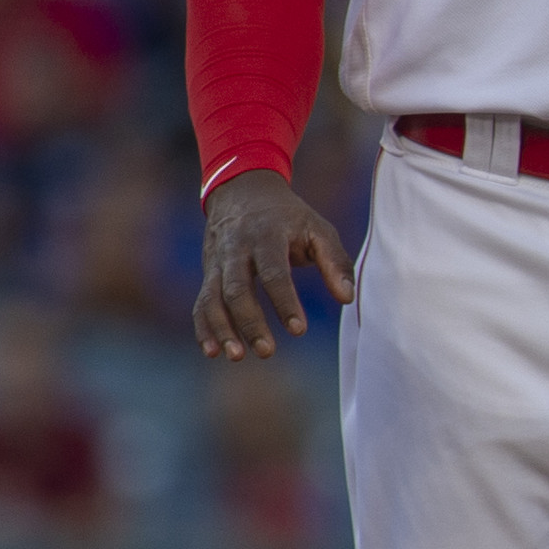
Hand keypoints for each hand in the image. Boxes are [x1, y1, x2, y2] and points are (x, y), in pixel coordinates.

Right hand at [195, 168, 356, 359]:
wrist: (243, 191)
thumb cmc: (290, 217)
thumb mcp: (318, 230)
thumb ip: (335, 262)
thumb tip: (348, 298)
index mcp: (267, 236)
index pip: (274, 273)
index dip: (285, 302)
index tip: (299, 330)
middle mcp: (236, 250)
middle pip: (237, 290)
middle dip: (250, 322)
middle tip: (268, 351)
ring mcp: (218, 263)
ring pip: (213, 299)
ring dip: (222, 329)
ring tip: (238, 356)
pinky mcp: (209, 274)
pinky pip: (201, 303)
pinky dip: (203, 328)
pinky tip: (212, 352)